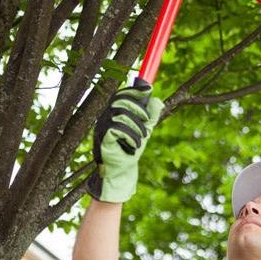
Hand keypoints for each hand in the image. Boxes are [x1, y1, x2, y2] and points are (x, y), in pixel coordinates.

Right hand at [87, 78, 163, 202]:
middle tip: (147, 126)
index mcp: (114, 113)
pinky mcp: (103, 138)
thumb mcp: (145, 130)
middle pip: (122, 101)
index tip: (149, 89)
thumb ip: (151, 116)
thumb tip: (157, 100)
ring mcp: (102, 127)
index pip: (121, 95)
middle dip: (139, 111)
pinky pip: (118, 129)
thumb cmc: (131, 149)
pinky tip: (133, 146)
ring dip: (138, 128)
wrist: (123, 170)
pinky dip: (131, 137)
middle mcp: (106, 117)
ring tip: (140, 140)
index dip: (134, 90)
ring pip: (123, 115)